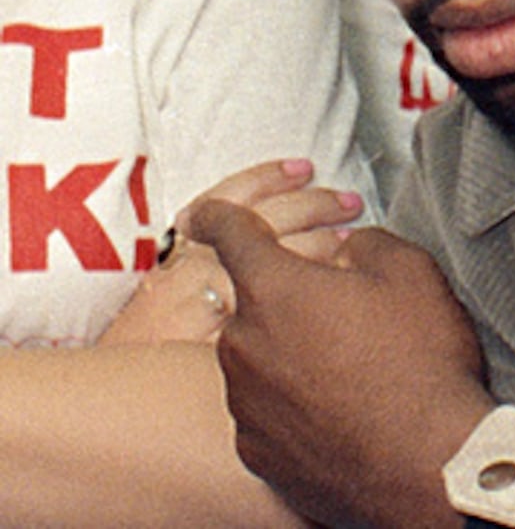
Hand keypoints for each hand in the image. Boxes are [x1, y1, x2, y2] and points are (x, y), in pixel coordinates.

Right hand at [100, 160, 363, 346]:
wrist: (109, 400)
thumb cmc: (146, 336)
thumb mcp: (168, 279)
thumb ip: (206, 249)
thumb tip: (266, 218)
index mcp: (182, 248)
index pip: (228, 197)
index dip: (269, 176)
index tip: (304, 167)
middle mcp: (195, 271)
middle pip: (265, 222)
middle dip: (314, 206)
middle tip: (350, 201)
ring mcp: (208, 310)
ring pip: (277, 265)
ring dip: (322, 246)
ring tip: (352, 240)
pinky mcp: (222, 349)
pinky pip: (275, 314)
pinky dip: (309, 301)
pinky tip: (335, 293)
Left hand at [182, 198, 494, 528]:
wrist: (433, 465)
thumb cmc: (421, 366)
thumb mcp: (409, 271)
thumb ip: (365, 243)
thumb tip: (349, 251)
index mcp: (274, 287)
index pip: (227, 231)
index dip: (218, 216)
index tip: (207, 216)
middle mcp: (244, 343)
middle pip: (253, 301)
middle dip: (289, 297)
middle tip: (343, 310)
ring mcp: (246, 402)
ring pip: (260, 355)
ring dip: (292, 350)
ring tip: (354, 366)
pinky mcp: (258, 451)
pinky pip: (267, 407)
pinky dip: (294, 400)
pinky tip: (341, 405)